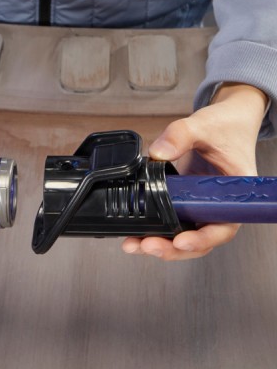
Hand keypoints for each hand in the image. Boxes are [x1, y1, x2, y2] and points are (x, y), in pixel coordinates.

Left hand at [122, 83, 267, 260]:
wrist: (226, 120)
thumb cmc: (225, 125)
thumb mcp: (203, 124)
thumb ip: (180, 135)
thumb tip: (158, 153)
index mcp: (234, 193)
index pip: (223, 227)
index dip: (202, 239)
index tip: (180, 241)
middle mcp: (218, 205)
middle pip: (199, 240)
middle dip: (172, 248)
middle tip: (147, 246)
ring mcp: (200, 205)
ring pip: (183, 235)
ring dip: (160, 243)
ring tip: (134, 244)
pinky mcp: (185, 201)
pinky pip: (171, 220)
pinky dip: (154, 229)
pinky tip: (135, 233)